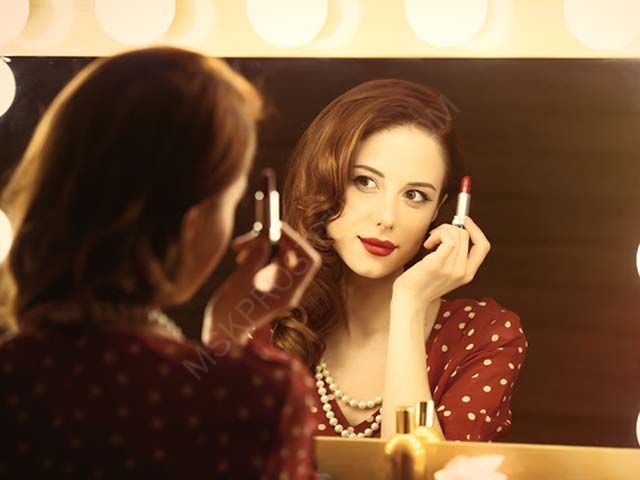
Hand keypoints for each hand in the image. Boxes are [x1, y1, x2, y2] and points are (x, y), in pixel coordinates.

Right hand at [202, 221, 321, 344]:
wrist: (219, 336)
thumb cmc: (227, 316)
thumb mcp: (239, 284)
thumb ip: (255, 259)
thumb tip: (266, 240)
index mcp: (288, 294)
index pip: (308, 260)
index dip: (296, 241)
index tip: (274, 230)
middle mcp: (288, 291)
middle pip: (294, 254)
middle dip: (274, 240)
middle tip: (250, 238)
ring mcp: (279, 289)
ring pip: (279, 256)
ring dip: (261, 246)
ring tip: (238, 248)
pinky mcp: (267, 286)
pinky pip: (269, 262)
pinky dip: (257, 254)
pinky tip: (240, 257)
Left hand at [392, 217, 489, 307]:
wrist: (409, 301)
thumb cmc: (421, 284)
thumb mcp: (444, 272)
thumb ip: (453, 257)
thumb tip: (454, 231)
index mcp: (468, 274)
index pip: (483, 246)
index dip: (475, 229)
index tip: (463, 221)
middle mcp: (463, 272)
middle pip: (466, 236)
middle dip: (450, 228)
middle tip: (435, 235)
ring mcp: (453, 269)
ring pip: (457, 234)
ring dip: (441, 231)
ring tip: (430, 241)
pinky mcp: (439, 264)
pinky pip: (448, 238)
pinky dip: (438, 234)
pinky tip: (428, 244)